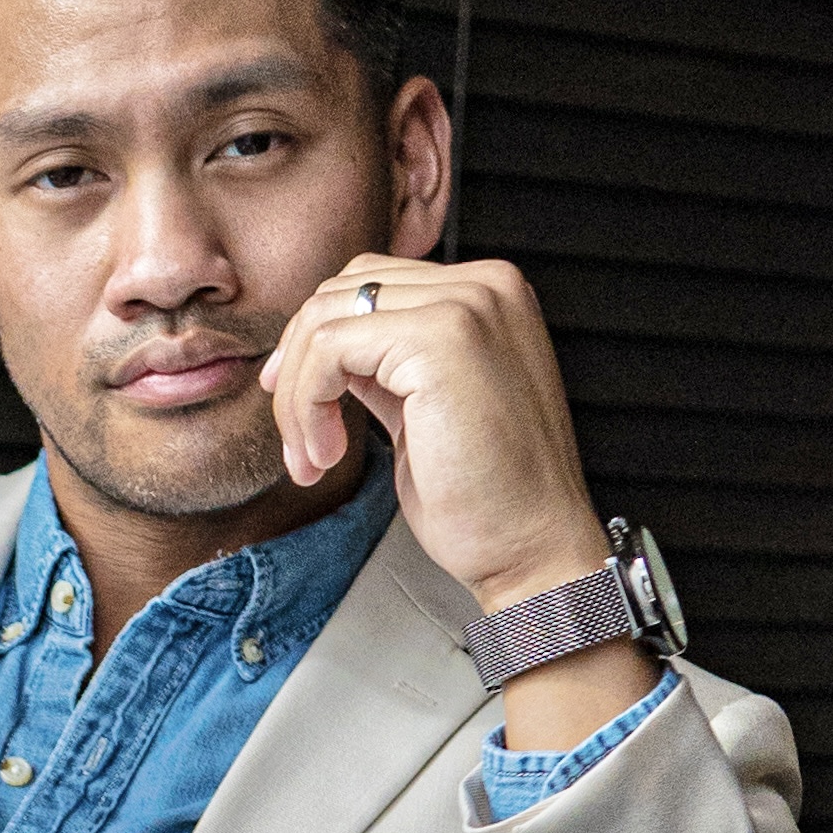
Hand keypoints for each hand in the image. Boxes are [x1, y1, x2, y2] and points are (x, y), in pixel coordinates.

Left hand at [262, 254, 613, 614]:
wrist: (533, 547)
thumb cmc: (488, 499)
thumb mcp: (426, 409)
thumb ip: (387, 366)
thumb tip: (324, 353)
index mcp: (487, 294)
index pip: (371, 285)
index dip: (317, 345)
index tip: (299, 407)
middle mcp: (484, 284)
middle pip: (342, 293)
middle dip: (299, 371)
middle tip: (302, 445)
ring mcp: (466, 305)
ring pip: (326, 320)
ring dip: (299, 397)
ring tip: (314, 458)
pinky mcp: (440, 339)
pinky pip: (329, 350)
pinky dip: (307, 405)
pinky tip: (327, 456)